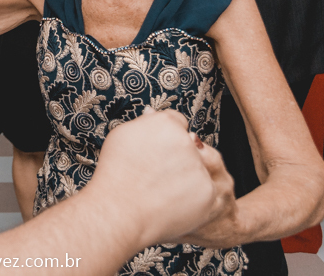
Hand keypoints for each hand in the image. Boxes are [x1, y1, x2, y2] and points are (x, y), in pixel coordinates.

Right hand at [88, 108, 235, 248]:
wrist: (119, 211)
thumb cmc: (115, 174)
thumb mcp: (122, 136)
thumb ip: (145, 123)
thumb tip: (154, 113)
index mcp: (166, 124)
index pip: (177, 123)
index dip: (166, 139)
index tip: (157, 153)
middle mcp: (187, 142)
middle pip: (190, 146)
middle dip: (178, 158)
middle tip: (156, 175)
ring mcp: (199, 168)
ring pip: (198, 170)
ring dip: (185, 178)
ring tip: (159, 191)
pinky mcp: (208, 192)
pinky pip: (204, 192)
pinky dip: (191, 199)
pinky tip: (169, 202)